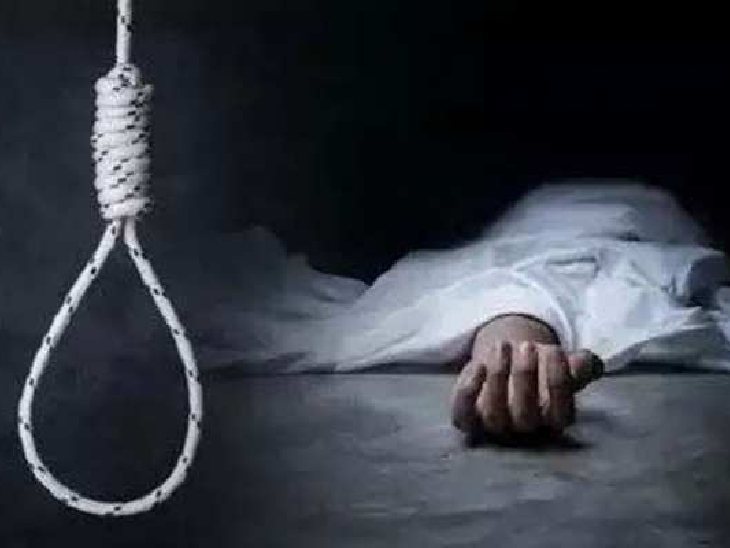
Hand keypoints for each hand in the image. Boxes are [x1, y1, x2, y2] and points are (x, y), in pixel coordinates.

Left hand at [450, 341, 602, 437]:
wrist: (508, 362)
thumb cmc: (543, 367)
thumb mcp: (566, 362)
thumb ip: (581, 364)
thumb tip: (586, 362)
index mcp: (553, 419)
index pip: (561, 414)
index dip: (559, 382)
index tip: (555, 350)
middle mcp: (524, 428)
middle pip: (525, 417)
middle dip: (525, 378)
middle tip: (526, 346)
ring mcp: (494, 425)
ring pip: (494, 416)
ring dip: (498, 379)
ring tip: (502, 347)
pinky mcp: (468, 416)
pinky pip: (462, 415)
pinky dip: (467, 393)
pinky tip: (477, 365)